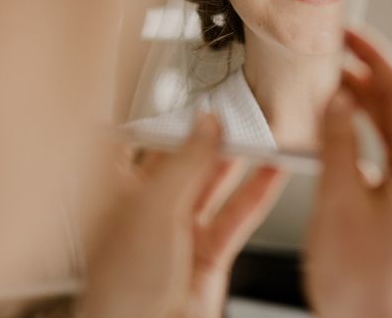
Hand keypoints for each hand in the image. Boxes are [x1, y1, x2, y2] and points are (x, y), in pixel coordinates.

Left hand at [84, 114, 285, 317]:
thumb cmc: (122, 291)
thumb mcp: (153, 208)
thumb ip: (185, 162)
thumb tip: (206, 124)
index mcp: (118, 194)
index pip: (143, 144)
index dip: (169, 121)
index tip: (194, 100)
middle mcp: (148, 211)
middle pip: (185, 163)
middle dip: (211, 139)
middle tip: (237, 114)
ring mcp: (179, 233)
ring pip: (214, 187)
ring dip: (239, 162)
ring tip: (262, 135)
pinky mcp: (209, 254)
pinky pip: (237, 216)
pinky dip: (257, 194)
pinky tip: (273, 173)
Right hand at [306, 29, 391, 317]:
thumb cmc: (360, 281)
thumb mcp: (339, 202)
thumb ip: (338, 143)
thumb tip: (336, 100)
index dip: (377, 57)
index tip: (350, 34)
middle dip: (367, 74)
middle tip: (333, 51)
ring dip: (362, 100)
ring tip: (328, 79)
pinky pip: (385, 148)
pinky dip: (361, 128)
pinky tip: (335, 120)